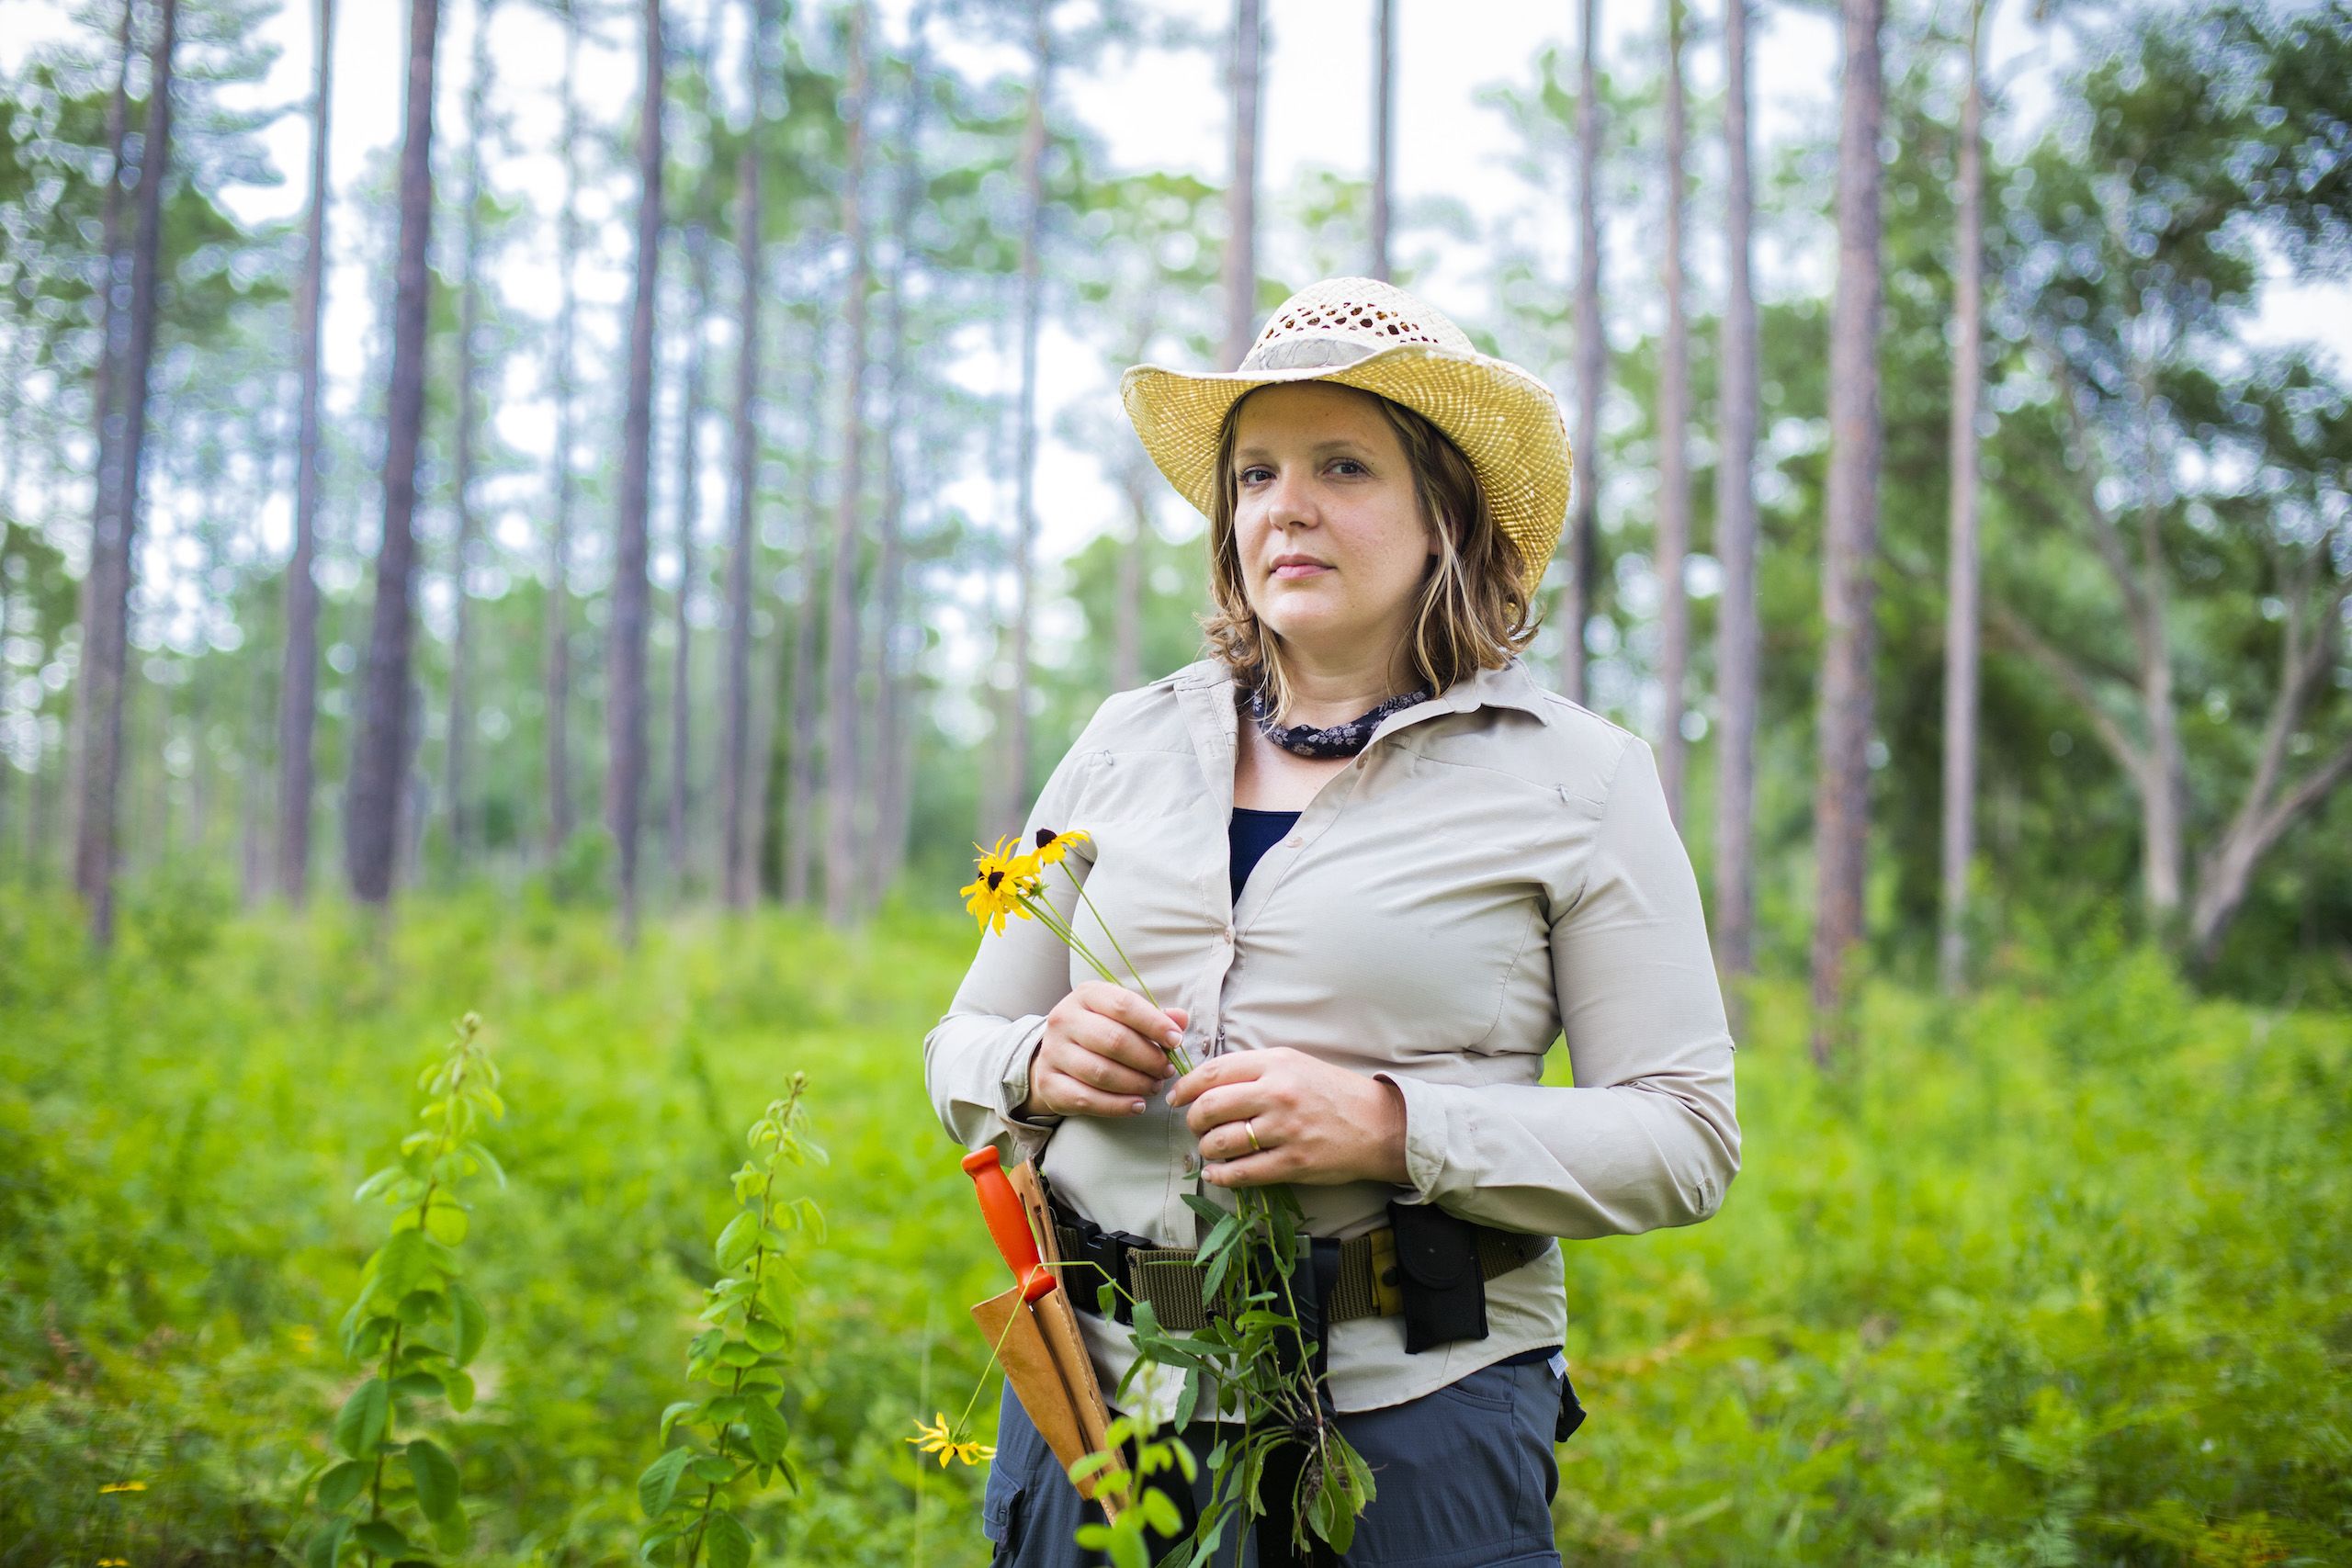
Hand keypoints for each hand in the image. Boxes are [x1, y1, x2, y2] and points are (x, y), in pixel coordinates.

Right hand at [1017, 984, 1188, 1119]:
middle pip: (1114, 1040)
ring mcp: (1053, 1052)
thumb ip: (1153, 1017)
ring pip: (1101, 1072)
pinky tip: (1137, 1105)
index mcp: (1086, 995)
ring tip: (1154, 1086)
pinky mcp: (1048, 1082)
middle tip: (1166, 1070)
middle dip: (1148, 1059)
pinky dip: (1117, 1106)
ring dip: (1136, 1083)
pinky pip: (1087, 1099)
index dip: (1154, 1023)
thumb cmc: (1099, 1031)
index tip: (1176, 1040)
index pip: (1123, 1004)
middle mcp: (1064, 1019)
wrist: (1055, 1055)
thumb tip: (1180, 1019)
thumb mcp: (1123, 1016)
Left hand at [1166, 1047, 1408, 1187]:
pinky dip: (1220, 1175)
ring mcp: (1285, 1130)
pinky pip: (1242, 1173)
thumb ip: (1255, 1069)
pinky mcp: (1293, 1163)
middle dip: (1193, 1120)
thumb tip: (1208, 1081)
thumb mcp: (1295, 1064)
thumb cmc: (1332, 1092)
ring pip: (1221, 1142)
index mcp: (1276, 1064)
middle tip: (1195, 1126)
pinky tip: (1217, 1173)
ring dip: (1206, 1148)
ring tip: (1210, 1149)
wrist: (1379, 1124)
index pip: (1213, 1072)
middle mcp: (1277, 1093)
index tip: (1176, 1098)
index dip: (1186, 1087)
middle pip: (1210, 1107)